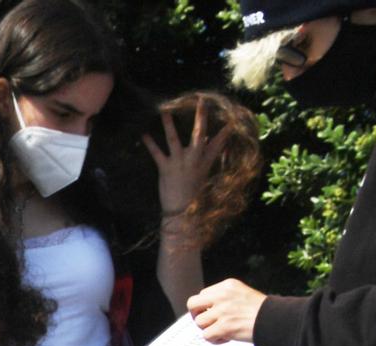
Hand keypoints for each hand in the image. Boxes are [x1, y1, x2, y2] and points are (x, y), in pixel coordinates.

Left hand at [145, 102, 229, 224]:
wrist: (182, 213)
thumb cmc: (193, 196)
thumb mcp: (203, 176)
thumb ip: (206, 159)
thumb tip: (206, 143)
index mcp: (205, 162)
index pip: (218, 142)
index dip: (225, 131)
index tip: (231, 119)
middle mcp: (194, 159)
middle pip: (199, 134)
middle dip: (201, 117)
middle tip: (201, 102)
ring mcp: (179, 163)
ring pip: (174, 139)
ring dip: (169, 124)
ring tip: (164, 111)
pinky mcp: (166, 169)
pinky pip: (157, 153)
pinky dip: (150, 144)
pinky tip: (143, 134)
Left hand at [188, 280, 267, 344]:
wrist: (276, 320)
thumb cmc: (262, 311)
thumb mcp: (242, 294)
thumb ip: (225, 298)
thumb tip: (206, 309)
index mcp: (227, 285)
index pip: (203, 294)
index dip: (206, 306)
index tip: (215, 313)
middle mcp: (222, 296)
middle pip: (192, 304)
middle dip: (196, 315)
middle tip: (206, 322)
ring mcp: (222, 311)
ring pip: (199, 322)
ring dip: (208, 329)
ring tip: (222, 331)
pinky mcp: (224, 327)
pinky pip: (206, 336)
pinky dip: (214, 340)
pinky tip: (226, 338)